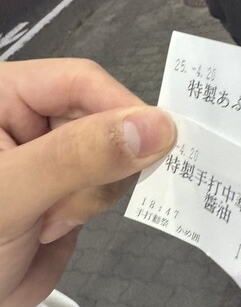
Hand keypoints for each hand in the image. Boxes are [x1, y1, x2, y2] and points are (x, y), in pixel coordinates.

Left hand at [0, 58, 175, 306]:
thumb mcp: (12, 193)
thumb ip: (78, 156)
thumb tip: (159, 127)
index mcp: (4, 95)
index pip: (80, 81)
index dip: (121, 108)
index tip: (156, 144)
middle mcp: (31, 116)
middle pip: (104, 116)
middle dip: (102, 163)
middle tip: (69, 203)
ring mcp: (54, 153)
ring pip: (115, 152)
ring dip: (94, 192)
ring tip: (52, 219)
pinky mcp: (69, 186)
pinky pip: (110, 181)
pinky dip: (96, 205)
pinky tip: (59, 226)